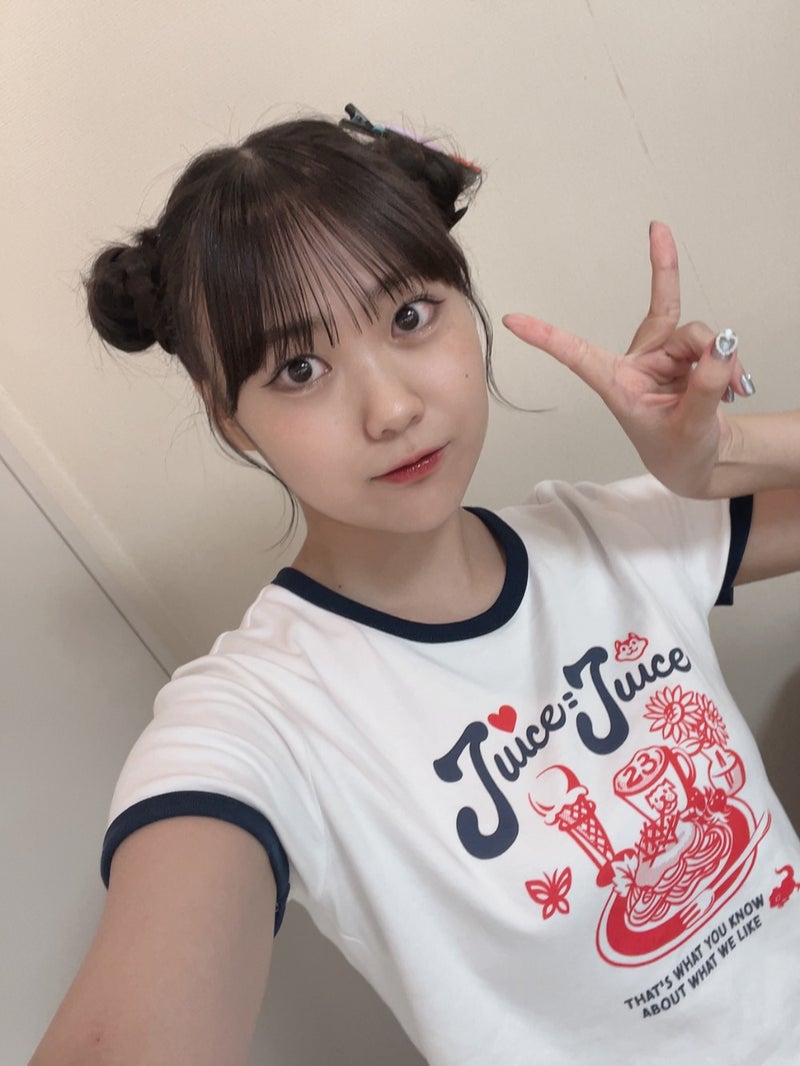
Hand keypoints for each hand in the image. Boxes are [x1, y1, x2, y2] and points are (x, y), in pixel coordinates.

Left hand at [502, 222, 752, 497]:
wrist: (698, 460)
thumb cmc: (681, 451)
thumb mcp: (693, 427)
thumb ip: (706, 387)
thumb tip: (722, 346)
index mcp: (617, 385)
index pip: (578, 355)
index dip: (547, 337)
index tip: (512, 319)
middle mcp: (636, 364)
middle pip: (666, 322)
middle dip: (685, 309)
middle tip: (681, 271)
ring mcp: (661, 357)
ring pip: (695, 334)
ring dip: (721, 356)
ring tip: (735, 387)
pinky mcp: (684, 356)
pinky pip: (710, 343)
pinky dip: (728, 360)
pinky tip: (737, 383)